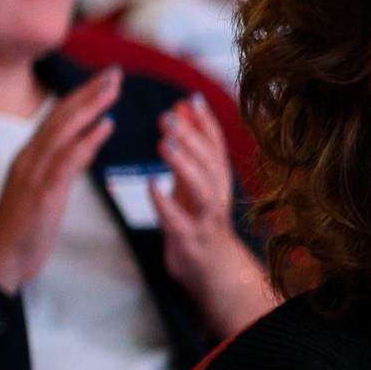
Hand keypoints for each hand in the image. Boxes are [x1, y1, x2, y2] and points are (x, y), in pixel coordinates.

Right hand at [0, 68, 119, 291]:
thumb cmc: (23, 229)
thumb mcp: (46, 191)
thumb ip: (63, 166)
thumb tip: (86, 143)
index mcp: (30, 157)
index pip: (58, 118)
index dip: (81, 96)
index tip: (104, 79)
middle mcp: (30, 158)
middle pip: (61, 116)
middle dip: (89, 92)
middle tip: (114, 72)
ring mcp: (34, 174)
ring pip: (63, 131)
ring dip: (90, 107)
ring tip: (112, 88)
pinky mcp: (42, 195)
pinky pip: (66, 161)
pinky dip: (86, 141)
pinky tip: (105, 126)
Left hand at [155, 92, 276, 336]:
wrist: (213, 271)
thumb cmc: (200, 219)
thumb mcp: (198, 179)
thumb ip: (192, 145)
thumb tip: (185, 103)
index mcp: (218, 181)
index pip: (217, 146)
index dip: (205, 122)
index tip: (189, 98)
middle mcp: (218, 198)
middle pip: (211, 165)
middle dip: (192, 138)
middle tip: (168, 116)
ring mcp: (206, 221)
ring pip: (203, 191)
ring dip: (185, 166)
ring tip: (165, 144)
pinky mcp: (189, 242)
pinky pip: (178, 222)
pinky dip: (165, 203)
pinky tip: (151, 184)